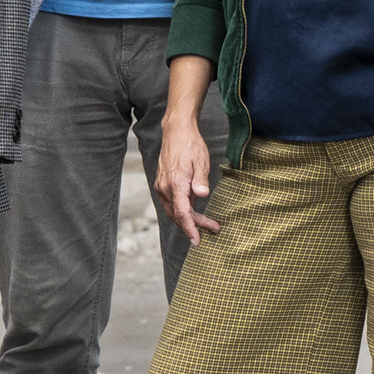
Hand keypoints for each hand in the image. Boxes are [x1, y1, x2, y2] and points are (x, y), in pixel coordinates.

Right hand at [156, 123, 220, 244]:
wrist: (176, 132)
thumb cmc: (191, 146)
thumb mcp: (201, 161)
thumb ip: (201, 180)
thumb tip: (202, 195)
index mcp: (176, 184)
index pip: (182, 214)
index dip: (190, 229)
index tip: (197, 241)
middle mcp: (165, 188)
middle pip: (178, 216)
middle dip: (194, 225)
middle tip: (212, 227)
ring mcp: (161, 186)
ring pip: (173, 211)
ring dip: (188, 218)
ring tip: (206, 220)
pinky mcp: (161, 184)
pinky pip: (170, 203)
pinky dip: (181, 209)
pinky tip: (193, 207)